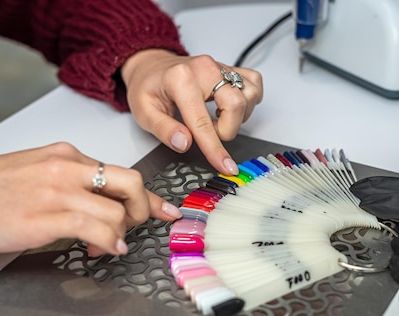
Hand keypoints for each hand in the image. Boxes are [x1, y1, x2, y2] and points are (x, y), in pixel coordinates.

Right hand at [0, 142, 181, 255]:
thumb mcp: (36, 174)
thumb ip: (72, 183)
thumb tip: (103, 203)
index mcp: (64, 155)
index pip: (119, 171)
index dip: (147, 194)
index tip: (162, 208)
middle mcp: (66, 167)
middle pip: (129, 181)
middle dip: (142, 208)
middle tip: (134, 225)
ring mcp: (58, 190)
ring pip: (116, 210)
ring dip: (121, 233)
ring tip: (108, 244)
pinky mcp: (48, 216)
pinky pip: (97, 229)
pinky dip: (110, 242)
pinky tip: (105, 250)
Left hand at [120, 49, 262, 175]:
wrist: (152, 66)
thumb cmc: (148, 88)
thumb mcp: (143, 112)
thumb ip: (164, 129)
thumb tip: (184, 143)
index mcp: (180, 80)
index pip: (202, 121)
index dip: (214, 148)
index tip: (225, 166)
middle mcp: (205, 68)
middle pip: (236, 105)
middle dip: (227, 130)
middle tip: (208, 133)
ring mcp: (220, 65)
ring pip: (249, 95)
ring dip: (238, 116)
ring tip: (216, 118)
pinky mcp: (230, 67)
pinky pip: (254, 82)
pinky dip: (249, 99)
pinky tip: (230, 106)